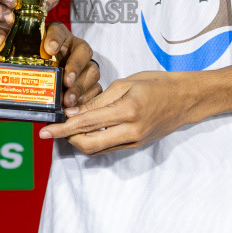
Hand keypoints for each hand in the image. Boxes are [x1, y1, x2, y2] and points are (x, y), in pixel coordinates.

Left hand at [0, 22, 101, 109]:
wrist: (35, 81)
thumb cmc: (26, 61)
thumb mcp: (12, 49)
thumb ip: (0, 42)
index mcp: (56, 36)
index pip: (59, 30)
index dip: (56, 38)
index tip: (49, 48)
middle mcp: (73, 49)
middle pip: (83, 51)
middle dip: (75, 67)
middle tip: (65, 80)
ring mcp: (84, 66)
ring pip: (91, 71)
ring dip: (81, 86)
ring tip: (68, 100)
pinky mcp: (89, 83)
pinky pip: (95, 90)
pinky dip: (87, 99)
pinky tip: (75, 108)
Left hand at [39, 71, 195, 153]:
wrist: (185, 98)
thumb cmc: (157, 84)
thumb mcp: (126, 83)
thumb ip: (99, 100)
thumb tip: (74, 113)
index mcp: (128, 110)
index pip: (87, 123)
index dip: (63, 128)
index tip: (46, 130)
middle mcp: (131, 130)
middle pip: (90, 145)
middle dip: (67, 139)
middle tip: (53, 131)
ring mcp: (135, 141)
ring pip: (98, 149)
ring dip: (79, 141)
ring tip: (66, 129)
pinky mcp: (137, 145)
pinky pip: (109, 147)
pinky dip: (94, 141)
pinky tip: (86, 131)